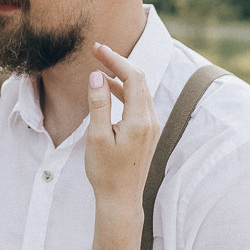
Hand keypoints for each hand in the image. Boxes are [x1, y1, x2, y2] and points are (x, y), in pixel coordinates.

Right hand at [85, 43, 159, 206]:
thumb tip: (98, 75)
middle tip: (96, 51)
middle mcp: (151, 120)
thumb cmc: (105, 172)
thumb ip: (99, 104)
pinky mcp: (148, 132)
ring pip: (140, 90)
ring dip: (122, 75)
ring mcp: (152, 126)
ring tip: (101, 64)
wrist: (121, 200)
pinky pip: (139, 103)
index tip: (96, 48)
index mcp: (140, 120)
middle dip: (119, 62)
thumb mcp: (97, 137)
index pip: (132, 77)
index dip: (115, 59)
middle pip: (139, 79)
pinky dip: (125, 90)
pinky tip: (109, 88)